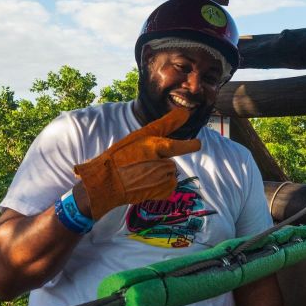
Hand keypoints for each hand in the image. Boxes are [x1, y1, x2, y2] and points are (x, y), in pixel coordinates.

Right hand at [73, 108, 200, 219]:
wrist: (107, 182)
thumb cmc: (121, 156)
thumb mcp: (140, 135)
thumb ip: (166, 124)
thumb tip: (186, 112)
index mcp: (155, 147)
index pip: (178, 146)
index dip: (190, 146)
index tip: (197, 144)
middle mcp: (160, 164)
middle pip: (170, 162)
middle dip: (160, 163)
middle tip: (141, 164)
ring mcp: (161, 180)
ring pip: (170, 174)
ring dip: (160, 174)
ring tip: (141, 174)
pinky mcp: (160, 192)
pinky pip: (169, 186)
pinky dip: (160, 186)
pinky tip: (145, 183)